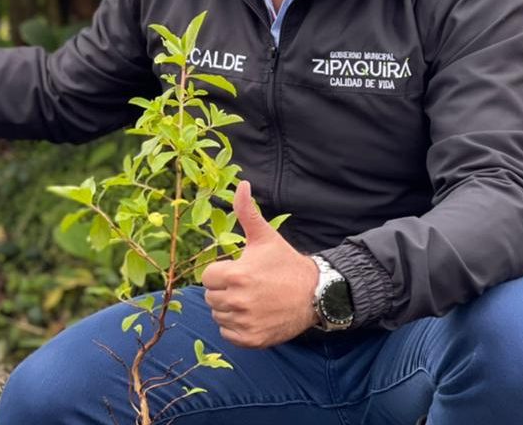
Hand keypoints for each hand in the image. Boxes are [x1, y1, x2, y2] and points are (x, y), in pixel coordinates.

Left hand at [201, 181, 318, 347]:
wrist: (315, 295)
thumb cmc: (285, 264)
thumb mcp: (265, 237)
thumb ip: (247, 211)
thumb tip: (242, 183)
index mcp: (237, 275)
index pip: (207, 277)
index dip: (222, 273)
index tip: (240, 271)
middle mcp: (238, 301)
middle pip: (211, 297)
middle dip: (225, 290)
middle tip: (248, 286)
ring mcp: (245, 322)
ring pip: (218, 316)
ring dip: (230, 309)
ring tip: (252, 300)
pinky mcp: (252, 339)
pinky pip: (228, 334)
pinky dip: (237, 327)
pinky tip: (254, 316)